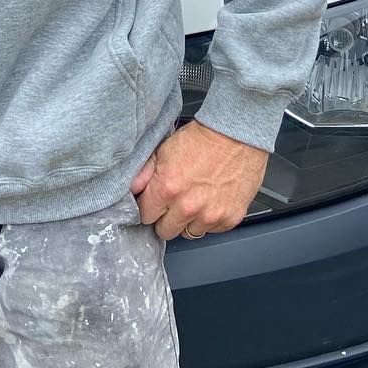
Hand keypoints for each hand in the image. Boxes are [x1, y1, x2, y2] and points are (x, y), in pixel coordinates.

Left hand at [130, 119, 269, 240]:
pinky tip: (212, 200)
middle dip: (166, 218)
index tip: (154, 203)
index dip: (149, 208)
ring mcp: (210, 215)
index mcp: (167, 189)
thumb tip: (131, 189)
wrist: (236, 134)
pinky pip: (213, 230)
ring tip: (195, 199)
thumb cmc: (202, 139)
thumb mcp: (164, 150)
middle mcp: (188, 206)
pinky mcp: (230, 218)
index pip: (146, 217)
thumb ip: (143, 173)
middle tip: (174, 202)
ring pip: (189, 233)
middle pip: (165, 231)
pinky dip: (211, 219)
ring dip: (189, 220)